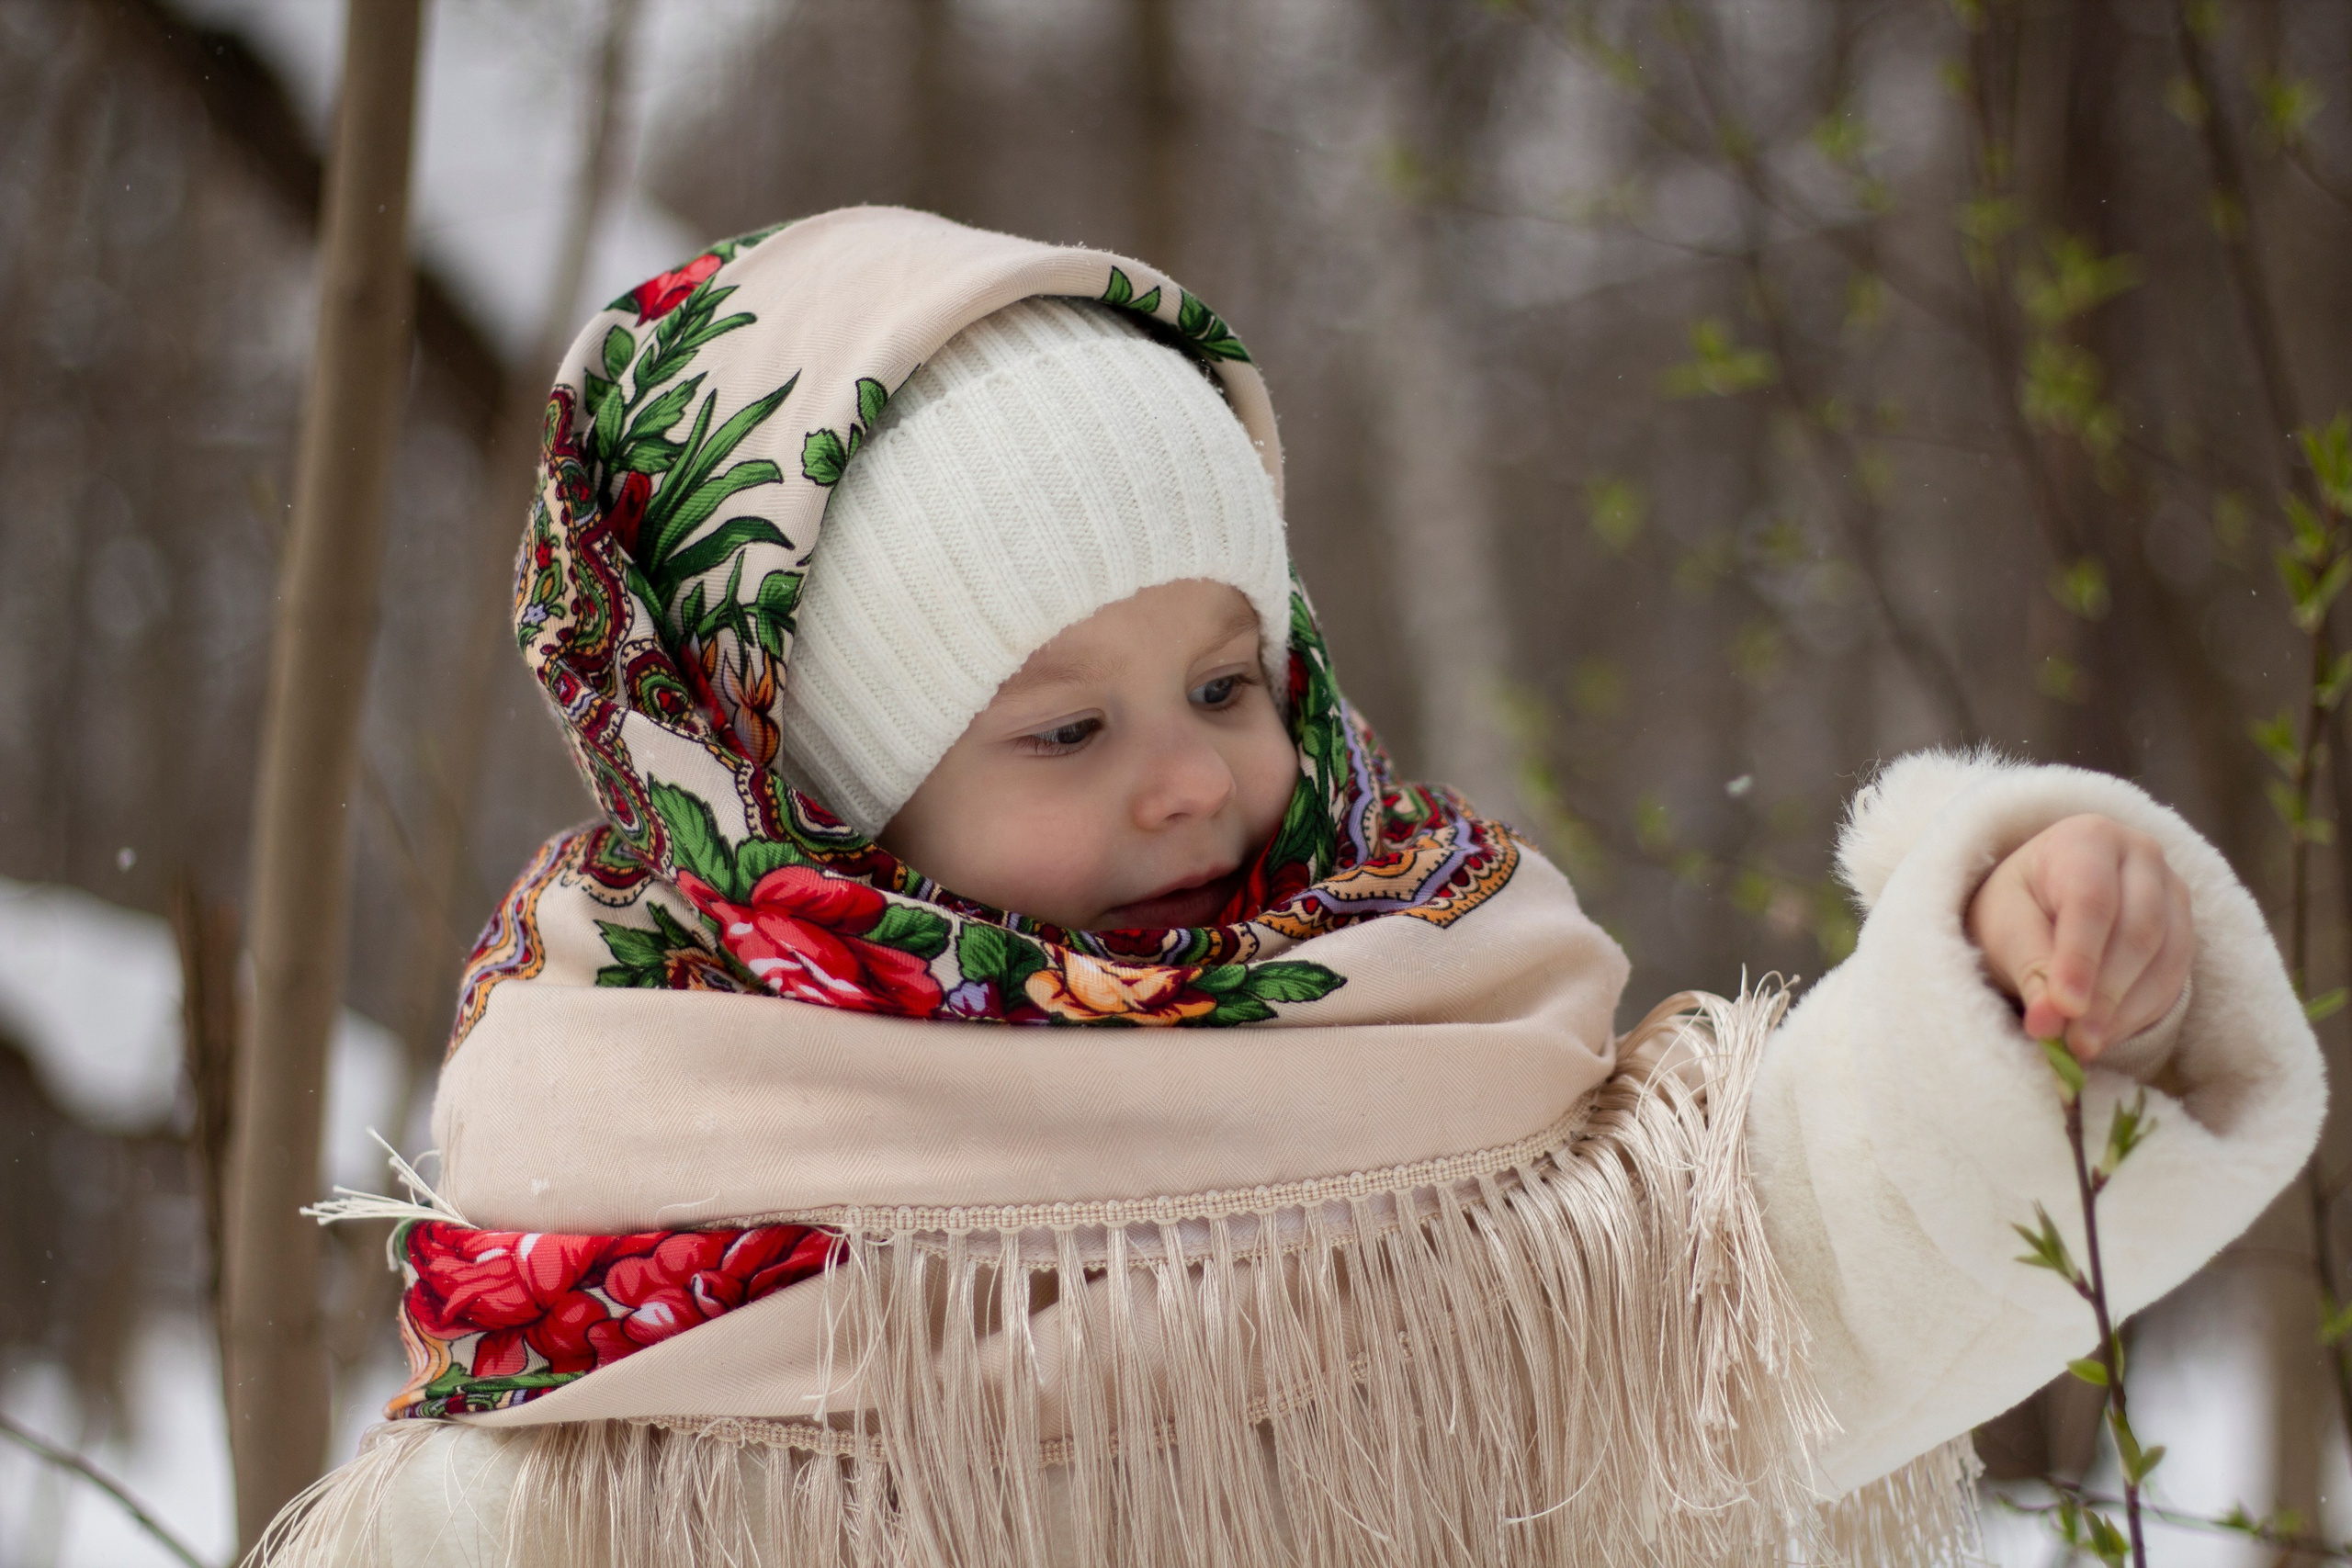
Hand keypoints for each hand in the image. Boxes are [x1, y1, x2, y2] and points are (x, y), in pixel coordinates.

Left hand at [1966, 813, 2192, 1061]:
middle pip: (2138, 930)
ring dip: (2126, 1010)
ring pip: (2165, 958)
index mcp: (2088, 838)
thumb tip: (2047, 1024)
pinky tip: (2108, 1034)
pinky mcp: (2184, 930)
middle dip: (2105, 993)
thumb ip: (2030, 968)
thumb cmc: (2018, 906)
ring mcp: (2172, 892)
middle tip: (2074, 1042)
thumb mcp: (2006, 927)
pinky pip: (2175, 978)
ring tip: (2085, 1045)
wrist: (2043, 899)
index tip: (2065, 1008)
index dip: (2080, 958)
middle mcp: (2142, 856)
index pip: (2092, 900)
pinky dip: (2141, 1013)